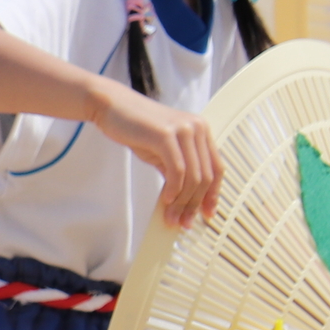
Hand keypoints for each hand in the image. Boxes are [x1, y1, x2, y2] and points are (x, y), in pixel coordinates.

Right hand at [93, 83, 220, 226]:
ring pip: (193, 177)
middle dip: (194, 204)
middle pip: (205, 176)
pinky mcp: (167, 135)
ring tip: (170, 217)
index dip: (213, 195)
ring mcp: (184, 130)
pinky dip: (173, 189)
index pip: (216, 169)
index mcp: (201, 131)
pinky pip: (177, 170)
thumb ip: (178, 171)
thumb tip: (184, 202)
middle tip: (183, 222)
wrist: (113, 107)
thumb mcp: (163, 151)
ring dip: (183, 202)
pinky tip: (166, 200)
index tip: (206, 215)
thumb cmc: (136, 128)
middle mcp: (198, 128)